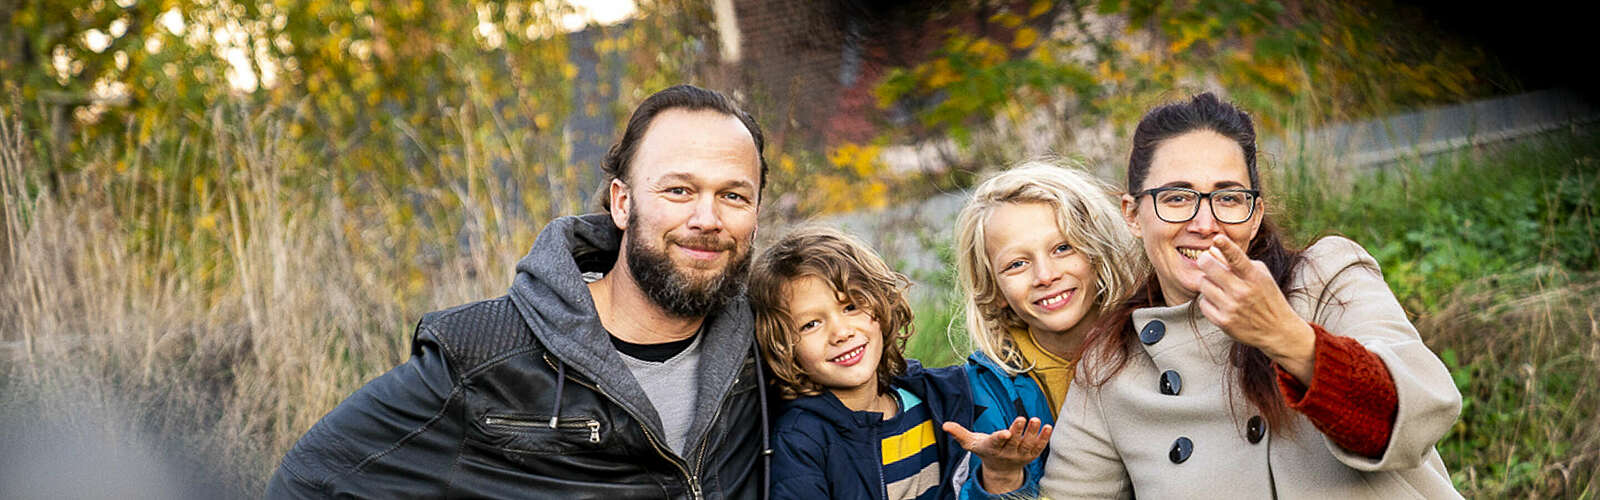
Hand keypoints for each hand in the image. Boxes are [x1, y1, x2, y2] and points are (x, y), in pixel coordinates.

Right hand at [942, 417, 1051, 492]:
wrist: (1001, 470)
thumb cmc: (986, 450)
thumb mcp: (971, 444)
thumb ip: (959, 433)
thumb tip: (944, 425)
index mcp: (993, 448)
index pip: (997, 442)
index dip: (1001, 437)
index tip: (1005, 432)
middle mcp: (1007, 452)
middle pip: (1014, 442)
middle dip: (1018, 430)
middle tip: (1022, 419)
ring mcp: (1020, 454)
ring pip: (1027, 443)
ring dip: (1033, 432)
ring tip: (1036, 420)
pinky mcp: (1031, 455)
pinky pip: (1039, 447)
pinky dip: (1044, 438)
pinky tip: (1048, 427)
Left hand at [1194, 234, 1315, 381]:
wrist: (1277, 330)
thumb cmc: (1267, 296)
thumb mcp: (1259, 275)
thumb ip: (1237, 261)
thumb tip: (1212, 249)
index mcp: (1254, 277)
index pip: (1238, 259)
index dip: (1226, 247)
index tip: (1217, 238)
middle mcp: (1242, 292)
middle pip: (1209, 268)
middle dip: (1204, 261)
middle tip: (1206, 261)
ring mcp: (1232, 308)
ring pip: (1203, 284)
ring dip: (1207, 283)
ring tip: (1219, 286)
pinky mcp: (1223, 322)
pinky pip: (1203, 303)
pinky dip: (1208, 300)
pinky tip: (1219, 302)